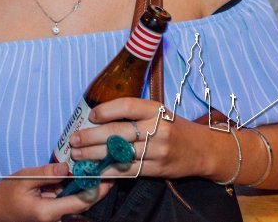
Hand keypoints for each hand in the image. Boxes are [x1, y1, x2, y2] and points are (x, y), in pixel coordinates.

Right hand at [0, 162, 107, 221]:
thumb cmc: (5, 195)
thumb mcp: (23, 178)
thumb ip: (46, 173)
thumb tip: (68, 167)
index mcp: (47, 212)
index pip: (80, 202)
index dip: (97, 190)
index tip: (108, 178)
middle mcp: (54, 220)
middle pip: (82, 205)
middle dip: (95, 189)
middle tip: (107, 171)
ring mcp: (53, 220)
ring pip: (75, 205)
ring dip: (84, 190)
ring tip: (94, 172)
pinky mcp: (51, 217)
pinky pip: (67, 204)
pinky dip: (73, 192)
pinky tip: (75, 179)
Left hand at [70, 97, 208, 181]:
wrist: (203, 150)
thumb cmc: (174, 127)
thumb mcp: (159, 112)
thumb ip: (134, 112)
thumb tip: (98, 115)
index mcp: (156, 110)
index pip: (127, 107)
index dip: (106, 111)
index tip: (90, 115)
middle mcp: (158, 129)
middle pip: (119, 133)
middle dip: (92, 137)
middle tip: (74, 139)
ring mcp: (158, 151)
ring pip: (121, 154)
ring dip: (95, 156)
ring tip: (78, 155)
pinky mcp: (158, 169)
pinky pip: (128, 171)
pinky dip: (109, 171)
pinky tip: (95, 170)